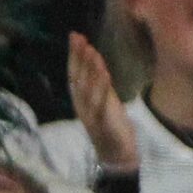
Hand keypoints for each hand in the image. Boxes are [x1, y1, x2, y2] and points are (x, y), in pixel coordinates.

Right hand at [67, 32, 137, 170]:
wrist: (118, 156)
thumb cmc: (113, 127)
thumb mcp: (107, 101)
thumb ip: (101, 83)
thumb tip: (96, 59)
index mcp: (81, 100)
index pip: (74, 73)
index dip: (74, 55)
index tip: (76, 36)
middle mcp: (81, 105)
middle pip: (77, 77)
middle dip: (78, 57)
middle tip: (80, 38)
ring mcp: (89, 115)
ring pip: (86, 88)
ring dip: (89, 68)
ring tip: (92, 51)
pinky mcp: (101, 123)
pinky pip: (100, 102)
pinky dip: (101, 87)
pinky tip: (105, 73)